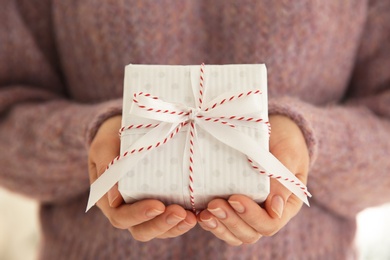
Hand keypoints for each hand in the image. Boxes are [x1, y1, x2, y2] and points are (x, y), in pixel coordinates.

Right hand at [88, 116, 196, 240]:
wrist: (124, 130)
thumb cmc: (112, 137)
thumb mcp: (104, 146)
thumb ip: (107, 167)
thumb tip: (113, 199)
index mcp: (109, 199)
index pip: (121, 217)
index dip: (138, 216)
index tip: (158, 206)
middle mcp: (126, 209)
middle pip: (142, 230)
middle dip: (162, 225)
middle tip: (181, 213)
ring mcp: (145, 208)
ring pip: (159, 229)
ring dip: (176, 226)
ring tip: (192, 217)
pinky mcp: (163, 202)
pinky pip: (172, 219)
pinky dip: (184, 219)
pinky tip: (198, 213)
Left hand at [198, 115, 309, 244]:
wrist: (275, 131)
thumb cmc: (286, 141)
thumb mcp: (289, 155)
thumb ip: (283, 180)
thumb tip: (276, 210)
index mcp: (285, 205)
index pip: (270, 224)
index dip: (252, 216)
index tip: (236, 198)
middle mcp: (267, 213)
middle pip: (250, 233)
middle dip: (231, 221)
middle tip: (214, 204)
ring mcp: (248, 211)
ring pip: (234, 233)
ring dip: (219, 226)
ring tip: (205, 213)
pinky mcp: (232, 205)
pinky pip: (222, 224)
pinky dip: (211, 222)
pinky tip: (199, 214)